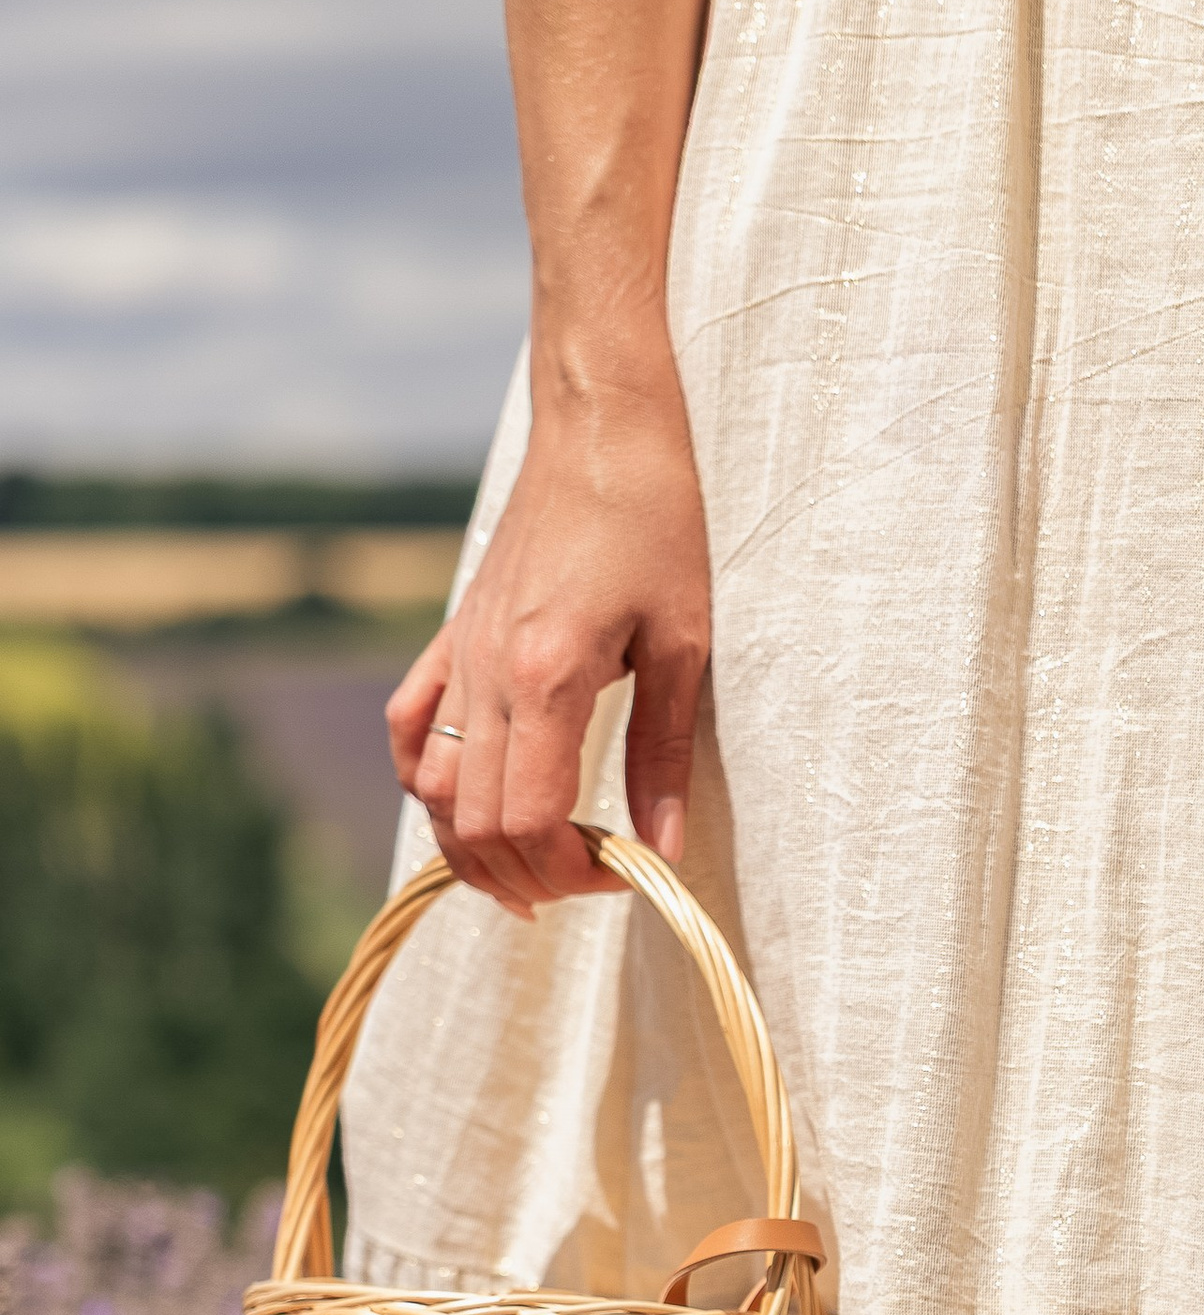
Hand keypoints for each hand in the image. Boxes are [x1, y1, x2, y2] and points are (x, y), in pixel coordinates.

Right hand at [387, 376, 710, 914]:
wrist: (601, 435)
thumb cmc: (655, 525)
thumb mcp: (684, 645)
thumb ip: (664, 756)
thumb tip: (662, 851)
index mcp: (546, 678)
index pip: (527, 821)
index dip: (570, 872)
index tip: (623, 872)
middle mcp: (486, 677)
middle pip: (475, 824)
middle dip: (530, 875)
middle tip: (588, 880)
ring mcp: (458, 658)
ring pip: (430, 791)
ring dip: (474, 847)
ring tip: (533, 869)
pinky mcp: (451, 640)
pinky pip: (408, 732)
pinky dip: (427, 787)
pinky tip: (469, 806)